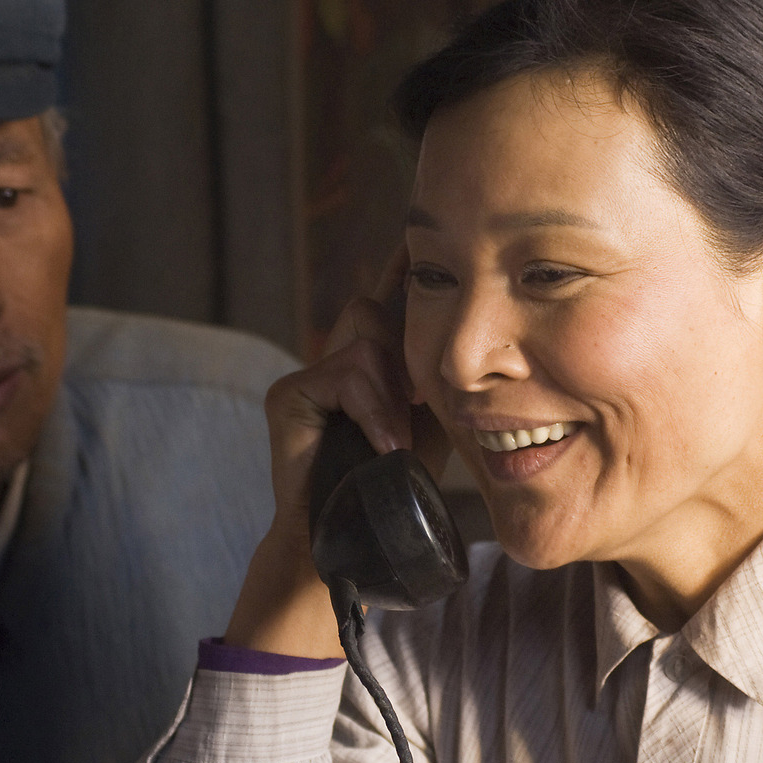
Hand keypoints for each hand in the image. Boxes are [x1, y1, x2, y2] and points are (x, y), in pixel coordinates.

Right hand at [223, 249, 447, 655]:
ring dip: (394, 388)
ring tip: (397, 435)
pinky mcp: (290, 392)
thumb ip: (444, 367)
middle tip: (421, 406)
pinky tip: (380, 441)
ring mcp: (313, 372)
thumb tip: (472, 313)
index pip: (398, 290)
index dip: (411, 259)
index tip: (426, 224)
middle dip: (411, 348)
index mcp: (381, 354)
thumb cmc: (400, 484)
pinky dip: (371, 408)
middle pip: (384, 306)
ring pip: (367, 334)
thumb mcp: (439, 416)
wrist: (355, 538)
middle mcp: (343, 352)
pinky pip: (345, 371)